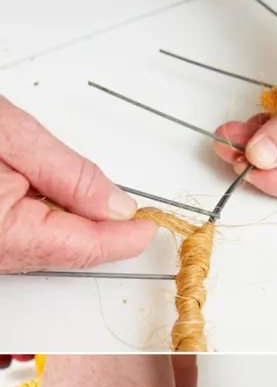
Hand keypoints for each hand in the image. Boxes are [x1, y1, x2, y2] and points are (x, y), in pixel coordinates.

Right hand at [0, 98, 155, 272]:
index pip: (86, 247)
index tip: (152, 226)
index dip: (125, 238)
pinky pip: (22, 240)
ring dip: (69, 222)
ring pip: (46, 247)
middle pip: (68, 251)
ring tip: (58, 183)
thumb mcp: (11, 135)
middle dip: (99, 228)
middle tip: (127, 209)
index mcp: (4, 234)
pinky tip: (37, 193)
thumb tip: (117, 206)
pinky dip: (42, 220)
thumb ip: (70, 175)